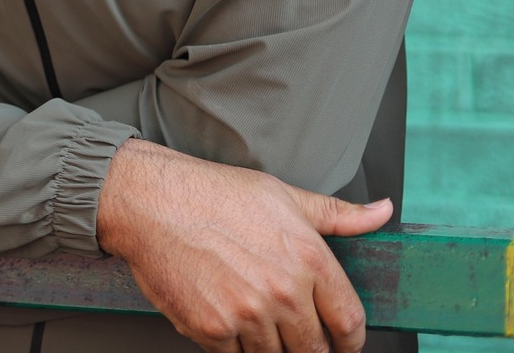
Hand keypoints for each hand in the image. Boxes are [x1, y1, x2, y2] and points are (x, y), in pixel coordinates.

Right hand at [96, 138, 390, 352]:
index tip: (339, 341)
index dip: (348, 340)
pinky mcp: (212, 329)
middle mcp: (285, 293)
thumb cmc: (211, 194)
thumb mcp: (282, 196)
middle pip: (314, 350)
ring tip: (250, 318)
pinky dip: (230, 344)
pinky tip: (221, 316)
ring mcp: (248, 315)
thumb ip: (338, 215)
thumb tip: (382, 213)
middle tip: (288, 331)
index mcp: (311, 261)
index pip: (350, 324)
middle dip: (306, 346)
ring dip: (267, 346)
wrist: (148, 200)